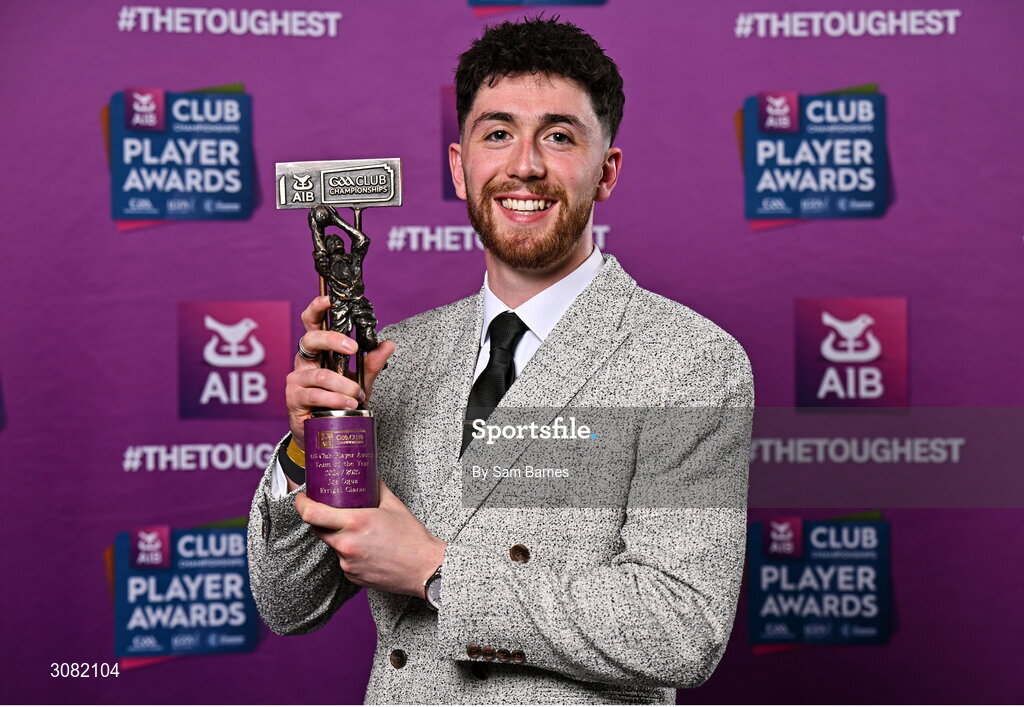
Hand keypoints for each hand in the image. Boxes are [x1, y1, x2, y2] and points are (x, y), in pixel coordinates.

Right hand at [286, 296, 394, 448]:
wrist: (323, 433)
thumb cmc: (339, 403)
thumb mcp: (360, 382)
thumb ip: (371, 363)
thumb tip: (388, 344)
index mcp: (318, 351)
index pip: (312, 323)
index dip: (317, 308)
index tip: (330, 300)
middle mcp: (304, 361)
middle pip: (311, 339)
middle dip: (333, 340)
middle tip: (353, 349)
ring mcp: (296, 379)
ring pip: (321, 374)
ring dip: (345, 386)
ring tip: (358, 396)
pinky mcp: (294, 398)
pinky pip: (317, 395)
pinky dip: (337, 400)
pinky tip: (349, 405)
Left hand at [295, 481, 446, 596]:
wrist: (425, 568)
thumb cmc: (412, 538)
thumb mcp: (394, 505)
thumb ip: (376, 489)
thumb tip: (367, 477)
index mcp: (355, 523)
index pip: (312, 514)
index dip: (301, 504)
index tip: (302, 498)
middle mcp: (347, 544)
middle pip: (318, 529)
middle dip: (320, 519)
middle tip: (330, 511)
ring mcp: (347, 563)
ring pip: (332, 545)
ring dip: (339, 537)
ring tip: (361, 533)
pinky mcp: (352, 576)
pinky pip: (343, 560)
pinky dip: (349, 553)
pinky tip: (367, 549)